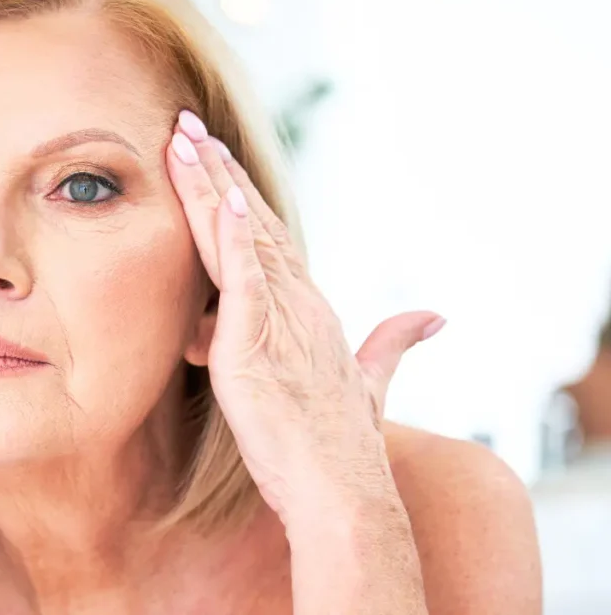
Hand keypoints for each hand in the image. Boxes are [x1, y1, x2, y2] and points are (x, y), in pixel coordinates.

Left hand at [166, 110, 445, 514]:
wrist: (343, 490)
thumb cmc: (341, 445)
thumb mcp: (365, 384)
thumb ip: (392, 344)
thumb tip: (431, 317)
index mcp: (311, 310)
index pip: (271, 239)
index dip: (243, 196)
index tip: (217, 158)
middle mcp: (299, 303)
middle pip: (253, 224)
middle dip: (219, 172)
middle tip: (189, 126)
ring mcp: (281, 319)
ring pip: (242, 238)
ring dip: (212, 187)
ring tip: (185, 140)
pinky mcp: (259, 344)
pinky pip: (246, 280)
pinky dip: (235, 239)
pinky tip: (225, 202)